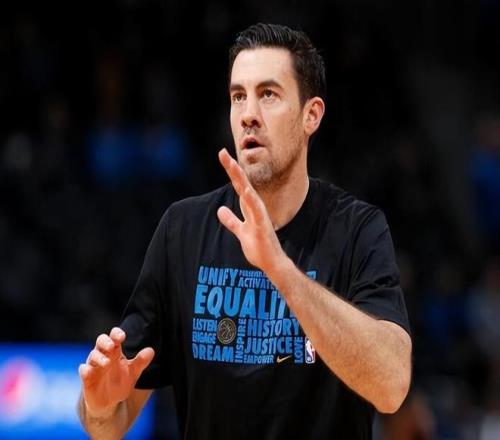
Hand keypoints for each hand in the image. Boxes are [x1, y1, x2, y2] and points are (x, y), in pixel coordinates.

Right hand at [79, 327, 153, 415]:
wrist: (109, 403)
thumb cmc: (120, 382)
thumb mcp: (133, 372)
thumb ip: (141, 362)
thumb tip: (151, 351)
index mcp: (115, 351)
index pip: (114, 337)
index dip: (116, 334)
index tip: (122, 336)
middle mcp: (103, 355)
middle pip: (100, 341)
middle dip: (105, 342)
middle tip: (112, 346)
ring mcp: (94, 366)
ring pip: (92, 356)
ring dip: (98, 357)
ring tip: (106, 363)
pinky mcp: (87, 379)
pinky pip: (83, 371)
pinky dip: (85, 370)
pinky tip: (87, 370)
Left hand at [217, 148, 285, 273]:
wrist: (272, 263)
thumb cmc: (259, 247)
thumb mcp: (240, 231)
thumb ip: (231, 220)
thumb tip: (220, 210)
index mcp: (250, 207)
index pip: (238, 185)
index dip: (231, 171)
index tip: (222, 155)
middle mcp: (255, 207)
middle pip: (242, 184)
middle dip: (233, 168)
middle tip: (222, 152)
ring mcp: (260, 216)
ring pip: (248, 193)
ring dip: (240, 179)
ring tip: (232, 165)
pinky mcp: (262, 226)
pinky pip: (256, 211)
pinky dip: (251, 200)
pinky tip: (245, 190)